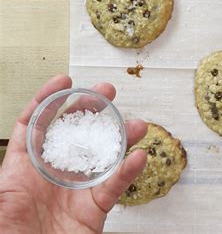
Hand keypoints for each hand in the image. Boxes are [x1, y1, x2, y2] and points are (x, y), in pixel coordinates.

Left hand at [0, 75, 147, 232]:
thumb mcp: (0, 203)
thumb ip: (3, 181)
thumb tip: (14, 141)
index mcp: (26, 168)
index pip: (37, 126)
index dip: (49, 101)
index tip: (64, 82)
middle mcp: (55, 172)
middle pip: (75, 132)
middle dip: (92, 109)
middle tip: (107, 92)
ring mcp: (77, 188)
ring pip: (103, 155)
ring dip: (121, 137)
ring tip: (136, 124)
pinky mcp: (95, 207)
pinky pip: (114, 186)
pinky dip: (128, 171)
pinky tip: (138, 157)